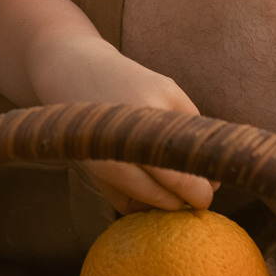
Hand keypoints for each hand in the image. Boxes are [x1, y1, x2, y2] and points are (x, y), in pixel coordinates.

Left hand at [69, 63, 214, 216]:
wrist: (74, 66)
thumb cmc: (84, 130)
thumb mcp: (95, 170)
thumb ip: (129, 196)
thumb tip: (175, 209)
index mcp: (108, 159)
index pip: (158, 194)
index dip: (175, 205)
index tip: (184, 207)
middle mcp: (133, 132)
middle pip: (183, 178)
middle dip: (200, 194)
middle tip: (202, 198)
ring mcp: (154, 106)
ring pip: (195, 151)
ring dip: (200, 165)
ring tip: (194, 170)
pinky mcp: (169, 87)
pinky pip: (194, 124)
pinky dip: (192, 137)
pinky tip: (182, 139)